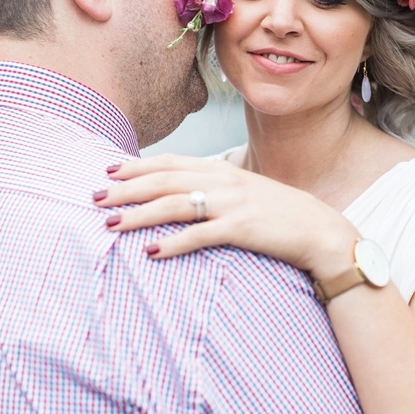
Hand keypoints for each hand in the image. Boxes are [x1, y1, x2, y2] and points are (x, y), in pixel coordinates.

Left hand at [94, 154, 359, 282]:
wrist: (320, 230)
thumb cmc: (281, 215)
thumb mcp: (247, 192)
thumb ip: (216, 189)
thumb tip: (183, 195)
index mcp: (223, 171)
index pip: (171, 162)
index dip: (137, 166)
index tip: (107, 171)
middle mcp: (224, 181)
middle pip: (164, 180)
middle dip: (126, 188)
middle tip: (94, 197)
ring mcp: (233, 203)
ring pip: (174, 204)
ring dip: (139, 214)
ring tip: (112, 224)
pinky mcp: (241, 227)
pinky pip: (199, 234)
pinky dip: (173, 242)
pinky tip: (152, 251)